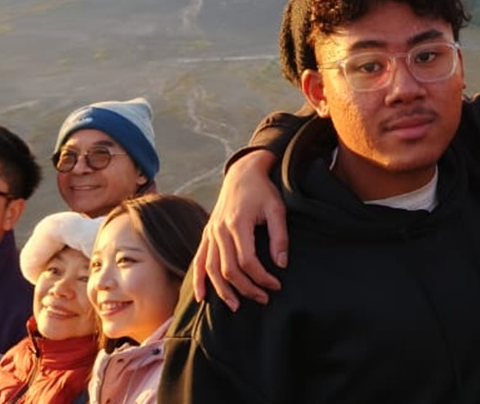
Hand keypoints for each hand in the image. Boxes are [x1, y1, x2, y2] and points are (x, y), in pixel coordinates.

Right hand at [191, 150, 286, 309]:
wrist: (242, 173)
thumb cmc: (263, 191)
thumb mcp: (277, 208)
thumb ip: (279, 236)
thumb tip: (281, 264)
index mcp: (238, 224)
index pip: (248, 261)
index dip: (262, 277)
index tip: (276, 285)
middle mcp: (220, 231)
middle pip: (229, 269)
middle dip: (246, 288)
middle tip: (264, 299)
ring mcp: (210, 233)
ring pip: (211, 269)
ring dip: (222, 291)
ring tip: (236, 306)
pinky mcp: (206, 234)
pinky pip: (198, 261)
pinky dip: (198, 280)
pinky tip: (201, 297)